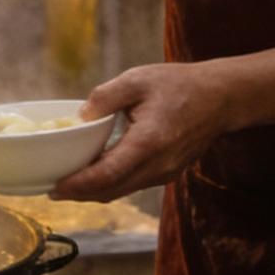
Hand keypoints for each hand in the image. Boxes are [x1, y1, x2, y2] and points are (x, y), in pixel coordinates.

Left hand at [53, 62, 236, 200]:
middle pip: (111, 191)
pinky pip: (134, 184)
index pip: (107, 175)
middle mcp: (158, 165)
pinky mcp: (168, 173)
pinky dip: (111, 184)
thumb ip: (104, 97)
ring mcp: (165, 173)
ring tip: (68, 184)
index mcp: (149, 142)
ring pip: (122, 191)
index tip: (55, 188)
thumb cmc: (180, 85)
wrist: (222, 98)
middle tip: (51, 189)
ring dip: (94, 192)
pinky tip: (96, 174)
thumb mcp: (137, 79)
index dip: (78, 185)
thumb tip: (79, 117)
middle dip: (80, 194)